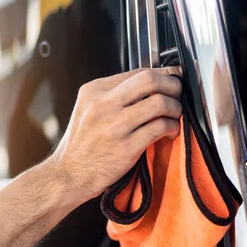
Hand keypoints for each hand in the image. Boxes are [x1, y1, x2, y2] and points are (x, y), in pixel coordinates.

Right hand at [48, 67, 181, 205]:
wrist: (68, 175)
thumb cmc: (82, 145)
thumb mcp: (88, 109)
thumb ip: (113, 95)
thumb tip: (150, 84)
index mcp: (94, 91)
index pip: (136, 72)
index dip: (161, 73)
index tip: (173, 77)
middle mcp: (103, 104)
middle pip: (149, 80)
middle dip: (172, 84)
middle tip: (178, 93)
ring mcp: (114, 126)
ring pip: (159, 103)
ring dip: (175, 107)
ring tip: (175, 115)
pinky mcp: (126, 147)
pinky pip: (160, 128)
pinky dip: (172, 127)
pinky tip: (171, 131)